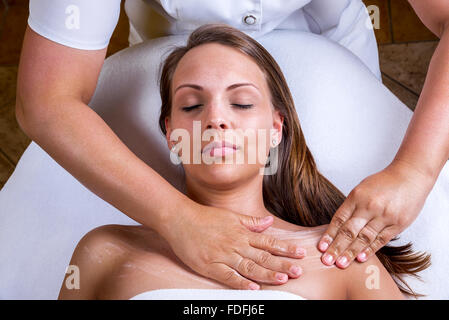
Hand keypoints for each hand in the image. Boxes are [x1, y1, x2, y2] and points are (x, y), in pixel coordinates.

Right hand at [159, 202, 305, 289]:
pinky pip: (227, 276)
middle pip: (262, 256)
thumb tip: (269, 222)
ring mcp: (223, 255)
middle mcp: (235, 244)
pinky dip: (240, 282)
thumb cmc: (205, 217)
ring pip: (249, 267)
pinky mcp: (210, 265)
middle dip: (281, 264)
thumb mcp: (231, 216)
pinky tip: (253, 287)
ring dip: (266, 274)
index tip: (300, 253)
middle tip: (298, 270)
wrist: (180, 219)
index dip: (285, 248)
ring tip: (282, 279)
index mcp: (241, 233)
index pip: (268, 242)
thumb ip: (251, 222)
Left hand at [317, 159, 434, 268]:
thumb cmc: (383, 183)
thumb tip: (337, 227)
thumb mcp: (362, 189)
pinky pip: (381, 239)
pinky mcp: (398, 223)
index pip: (339, 219)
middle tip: (327, 260)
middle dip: (337, 247)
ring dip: (351, 252)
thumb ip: (351, 207)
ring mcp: (384, 215)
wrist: (410, 175)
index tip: (321, 247)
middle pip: (349, 230)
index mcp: (357, 196)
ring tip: (341, 264)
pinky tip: (360, 259)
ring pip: (364, 238)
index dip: (329, 234)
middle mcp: (369, 206)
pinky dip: (370, 250)